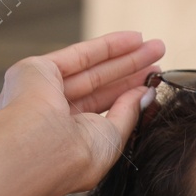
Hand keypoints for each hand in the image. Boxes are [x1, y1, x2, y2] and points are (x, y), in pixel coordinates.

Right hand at [0, 30, 165, 195]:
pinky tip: (134, 38)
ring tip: (156, 47)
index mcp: (67, 141)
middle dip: (131, 72)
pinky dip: (107, 46)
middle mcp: (51, 117)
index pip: (103, 112)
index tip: (153, 84)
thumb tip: (145, 94)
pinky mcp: (37, 70)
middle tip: (159, 59)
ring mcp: (42, 93)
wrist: (40, 148)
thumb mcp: (111, 138)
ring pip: (92, 70)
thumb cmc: (74, 156)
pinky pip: (79, 55)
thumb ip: (127, 114)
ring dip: (125, 57)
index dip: (129, 97)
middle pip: (100, 88)